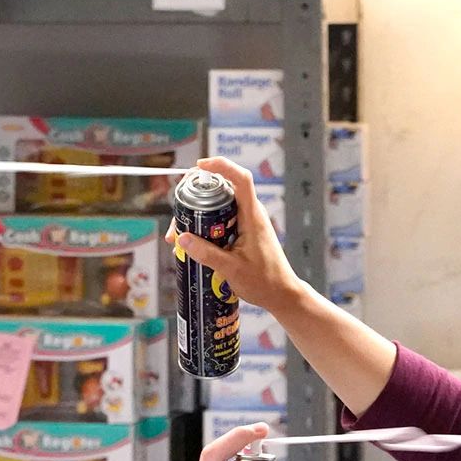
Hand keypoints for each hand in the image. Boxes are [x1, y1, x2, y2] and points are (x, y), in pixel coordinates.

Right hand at [167, 157, 310, 313]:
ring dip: (198, 216)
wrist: (282, 295)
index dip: (221, 166)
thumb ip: (206, 254)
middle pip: (222, 191)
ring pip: (219, 208)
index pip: (241, 180)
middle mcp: (251, 215)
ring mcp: (248, 223)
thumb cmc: (264, 282)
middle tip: (178, 217)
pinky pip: (222, 222)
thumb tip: (182, 239)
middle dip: (197, 198)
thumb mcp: (231, 269)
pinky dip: (206, 228)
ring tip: (178, 237)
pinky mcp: (244, 233)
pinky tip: (192, 245)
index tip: (199, 166)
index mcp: (252, 217)